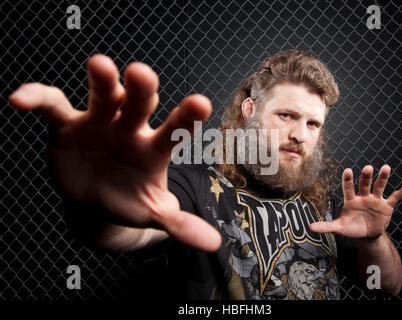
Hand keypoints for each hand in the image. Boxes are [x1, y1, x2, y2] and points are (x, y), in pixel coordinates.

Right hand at [8, 54, 220, 251]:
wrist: (94, 199)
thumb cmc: (129, 200)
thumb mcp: (153, 213)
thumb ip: (180, 224)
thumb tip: (214, 243)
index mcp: (153, 149)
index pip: (174, 131)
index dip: (186, 119)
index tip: (200, 104)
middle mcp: (129, 129)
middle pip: (138, 104)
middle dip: (140, 90)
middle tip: (142, 74)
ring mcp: (98, 122)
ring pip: (102, 96)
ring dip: (102, 81)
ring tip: (99, 65)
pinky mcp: (66, 124)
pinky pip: (52, 105)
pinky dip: (37, 99)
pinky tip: (20, 100)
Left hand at [309, 165, 401, 239]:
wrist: (366, 235)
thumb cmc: (351, 228)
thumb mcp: (339, 228)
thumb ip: (326, 226)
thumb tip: (310, 227)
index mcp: (350, 200)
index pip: (348, 187)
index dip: (348, 179)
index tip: (348, 170)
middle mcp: (363, 196)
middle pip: (364, 184)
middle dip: (366, 176)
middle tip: (368, 168)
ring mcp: (375, 200)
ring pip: (379, 186)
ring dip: (382, 178)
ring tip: (386, 168)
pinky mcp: (386, 206)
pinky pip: (395, 198)